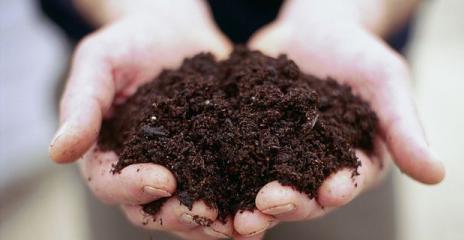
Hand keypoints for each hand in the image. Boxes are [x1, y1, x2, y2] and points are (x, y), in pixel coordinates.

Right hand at [49, 1, 234, 238]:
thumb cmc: (130, 42)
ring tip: (240, 223)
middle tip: (206, 211)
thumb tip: (57, 153)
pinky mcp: (215, 162)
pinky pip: (226, 190)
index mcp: (110, 155)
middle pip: (154, 210)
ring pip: (192, 211)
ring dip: (215, 223)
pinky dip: (241, 203)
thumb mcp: (100, 64)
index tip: (163, 179)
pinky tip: (264, 206)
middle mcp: (144, 171)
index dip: (134, 188)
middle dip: (180, 214)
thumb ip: (81, 105)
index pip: (111, 184)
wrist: (174, 29)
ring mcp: (182, 170)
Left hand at [232, 0, 445, 236]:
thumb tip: (439, 175)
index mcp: (350, 162)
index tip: (326, 193)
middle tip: (261, 210)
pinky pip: (231, 157)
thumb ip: (404, 127)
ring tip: (227, 214)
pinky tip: (198, 176)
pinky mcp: (247, 140)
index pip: (345, 184)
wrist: (315, 28)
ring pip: (259, 185)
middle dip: (283, 204)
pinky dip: (216, 170)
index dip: (336, 191)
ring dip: (243, 203)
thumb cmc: (357, 52)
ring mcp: (276, 157)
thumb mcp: (385, 82)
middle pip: (298, 194)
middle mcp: (312, 169)